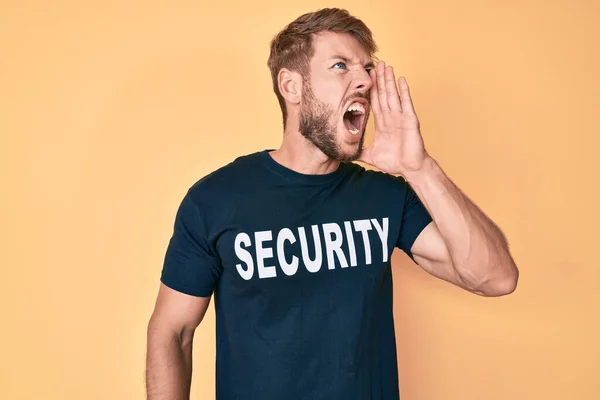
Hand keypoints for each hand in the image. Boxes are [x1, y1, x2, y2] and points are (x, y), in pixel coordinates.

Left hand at [359, 61, 428, 175]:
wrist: (410, 169)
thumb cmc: (394, 162)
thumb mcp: (371, 156)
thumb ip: (359, 153)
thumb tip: (344, 155)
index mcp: (382, 124)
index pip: (374, 102)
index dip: (370, 89)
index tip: (365, 77)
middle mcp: (391, 117)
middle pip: (383, 94)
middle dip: (379, 79)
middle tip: (375, 63)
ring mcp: (401, 117)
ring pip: (393, 95)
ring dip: (389, 80)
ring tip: (386, 66)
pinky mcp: (410, 120)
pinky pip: (406, 103)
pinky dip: (404, 91)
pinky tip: (401, 80)